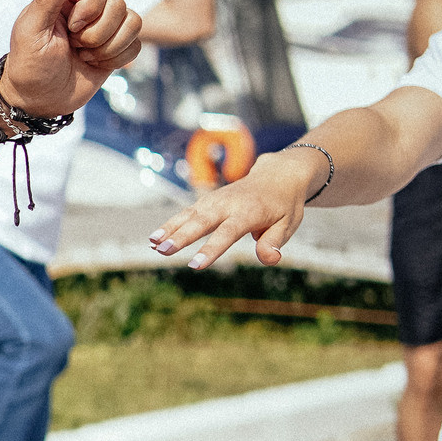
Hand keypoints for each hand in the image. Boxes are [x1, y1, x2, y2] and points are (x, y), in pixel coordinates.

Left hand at [0, 0, 140, 117]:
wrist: (38, 100)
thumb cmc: (28, 64)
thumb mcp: (31, 31)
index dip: (92, 4)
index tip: (71, 26)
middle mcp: (90, 7)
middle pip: (118, 3)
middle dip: (96, 32)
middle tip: (73, 45)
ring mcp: (106, 27)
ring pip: (134, 21)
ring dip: (107, 47)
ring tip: (82, 55)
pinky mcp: (117, 47)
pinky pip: (136, 44)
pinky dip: (117, 59)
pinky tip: (95, 64)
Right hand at [147, 149, 315, 269]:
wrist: (277, 175)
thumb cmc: (283, 205)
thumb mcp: (288, 224)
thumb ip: (275, 241)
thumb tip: (269, 259)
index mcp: (250, 212)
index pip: (228, 232)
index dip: (211, 249)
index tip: (196, 265)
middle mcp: (228, 204)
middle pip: (202, 221)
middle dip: (182, 236)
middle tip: (164, 251)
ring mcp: (215, 200)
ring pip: (189, 215)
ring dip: (170, 229)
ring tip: (153, 244)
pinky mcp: (207, 201)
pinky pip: (186, 213)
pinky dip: (170, 224)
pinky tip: (154, 238)